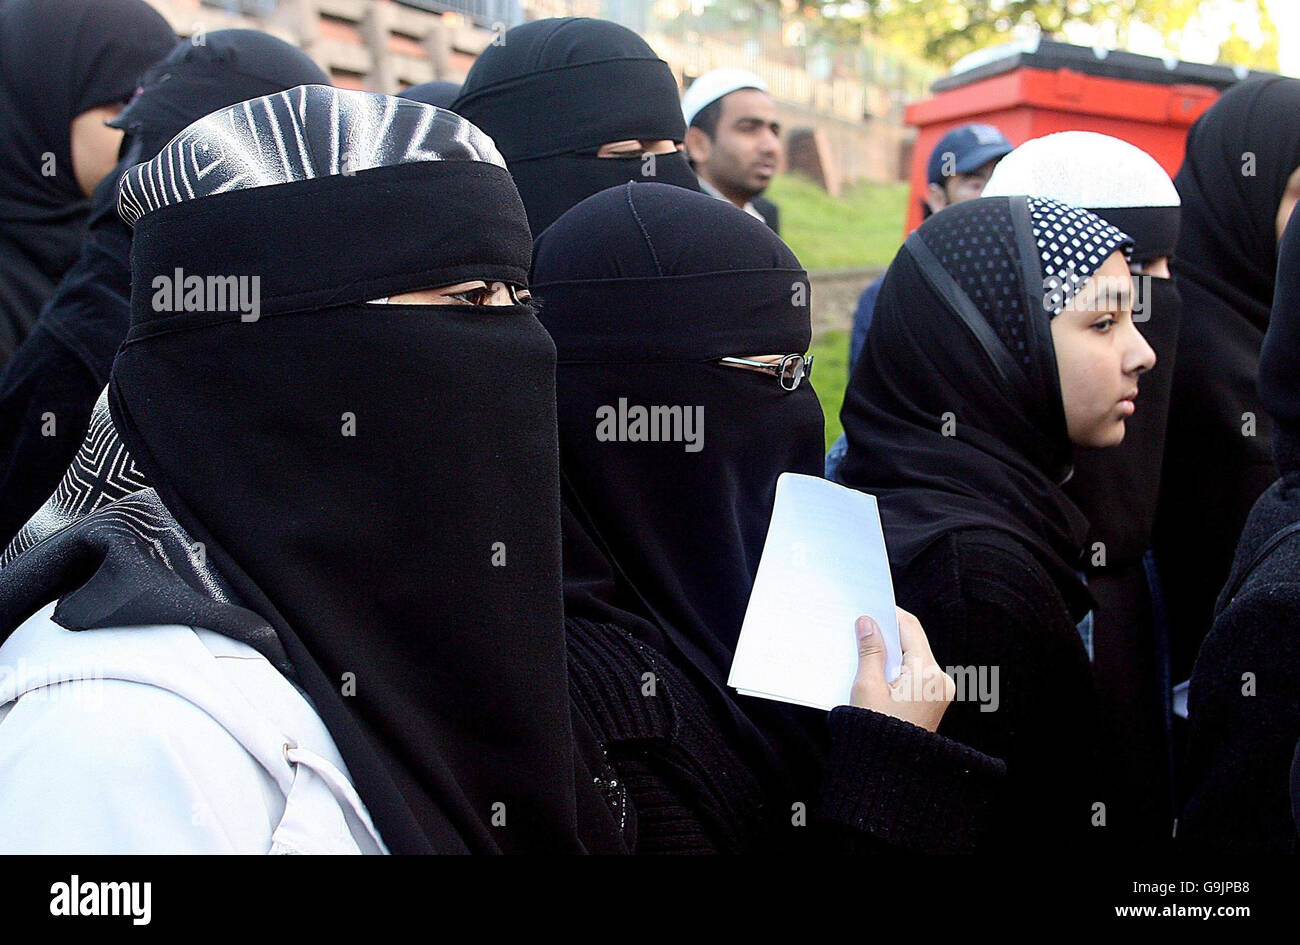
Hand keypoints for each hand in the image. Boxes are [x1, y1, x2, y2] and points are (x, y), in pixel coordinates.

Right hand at [847, 608, 954, 731]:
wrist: (889, 773)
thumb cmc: (875, 732)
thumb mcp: (867, 686)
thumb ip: (870, 650)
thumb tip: (868, 622)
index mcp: (927, 673)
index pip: (910, 628)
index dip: (889, 615)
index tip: (870, 609)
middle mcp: (941, 680)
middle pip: (914, 642)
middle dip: (888, 635)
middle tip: (863, 629)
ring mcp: (941, 692)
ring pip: (914, 658)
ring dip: (892, 652)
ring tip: (866, 652)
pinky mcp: (935, 702)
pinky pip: (916, 675)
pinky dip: (898, 669)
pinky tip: (877, 671)